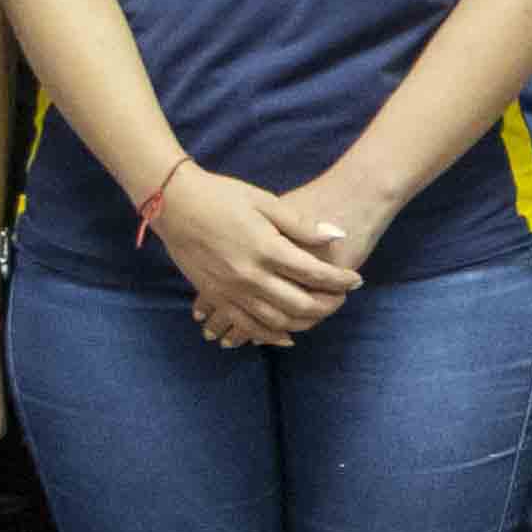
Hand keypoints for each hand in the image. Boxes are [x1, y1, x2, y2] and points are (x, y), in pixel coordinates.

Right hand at [152, 161, 360, 344]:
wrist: (175, 205)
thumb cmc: (222, 196)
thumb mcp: (265, 201)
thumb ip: (301, 224)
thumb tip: (337, 236)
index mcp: (267, 249)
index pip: (315, 273)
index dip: (340, 280)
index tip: (356, 280)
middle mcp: (251, 276)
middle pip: (301, 304)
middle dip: (329, 304)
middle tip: (342, 298)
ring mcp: (232, 291)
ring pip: (278, 321)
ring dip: (305, 322)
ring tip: (320, 313)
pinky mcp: (217, 298)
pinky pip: (248, 326)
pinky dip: (271, 335)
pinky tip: (287, 335)